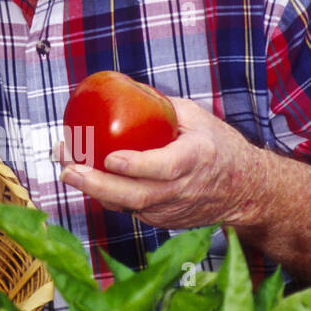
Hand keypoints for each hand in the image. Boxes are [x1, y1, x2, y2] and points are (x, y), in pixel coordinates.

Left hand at [59, 95, 266, 231]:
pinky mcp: (159, 221)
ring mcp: (169, 210)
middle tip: (69, 169)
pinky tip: (84, 175)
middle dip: (98, 185)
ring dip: (93, 189)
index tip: (111, 159)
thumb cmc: (219, 148)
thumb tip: (122, 89)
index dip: (136, 166)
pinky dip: (104, 194)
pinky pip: (127, 208)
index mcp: (196, 160)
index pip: (164, 169)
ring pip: (126, 205)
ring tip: (66, 167)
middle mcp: (181, 190)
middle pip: (136, 196)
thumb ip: (162, 107)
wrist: (244, 190)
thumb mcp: (197, 118)